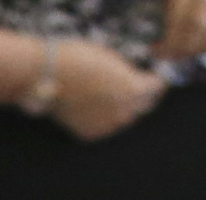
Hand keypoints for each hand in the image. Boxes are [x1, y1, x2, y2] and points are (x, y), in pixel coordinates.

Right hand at [45, 36, 167, 136]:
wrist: (47, 76)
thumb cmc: (78, 59)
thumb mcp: (113, 60)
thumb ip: (129, 75)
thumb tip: (135, 82)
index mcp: (134, 90)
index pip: (156, 89)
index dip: (158, 82)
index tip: (156, 79)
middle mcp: (124, 112)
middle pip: (142, 107)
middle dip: (142, 98)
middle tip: (138, 90)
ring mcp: (107, 126)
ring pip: (124, 119)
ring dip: (123, 109)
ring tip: (111, 97)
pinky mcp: (90, 134)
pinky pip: (105, 126)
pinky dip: (104, 118)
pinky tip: (94, 107)